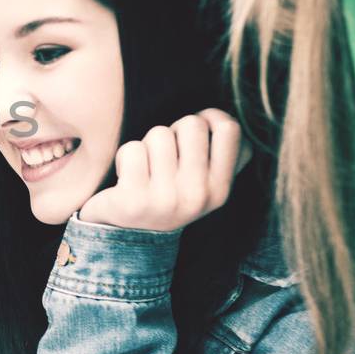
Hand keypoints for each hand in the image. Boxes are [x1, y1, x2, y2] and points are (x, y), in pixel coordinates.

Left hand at [78, 109, 240, 231]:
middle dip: (174, 131)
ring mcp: (166, 199)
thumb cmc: (168, 195)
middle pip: (192, 124)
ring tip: (146, 169)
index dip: (209, 118)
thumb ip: (222, 154)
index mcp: (220, 190)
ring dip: (147, 145)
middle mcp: (198, 196)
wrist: (129, 237)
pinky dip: (125, 157)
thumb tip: (223, 116)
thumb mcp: (203, 183)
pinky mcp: (133, 200)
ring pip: (159, 134)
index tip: (193, 132)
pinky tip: (127, 178)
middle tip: (165, 154)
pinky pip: (132, 150)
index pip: (229, 130)